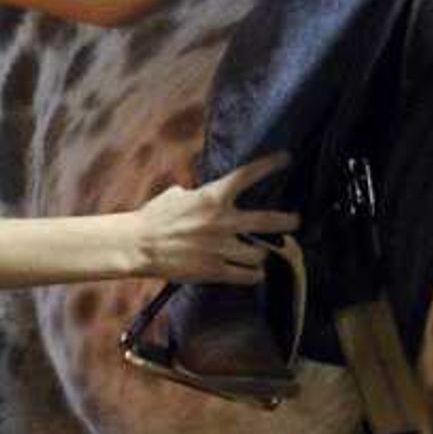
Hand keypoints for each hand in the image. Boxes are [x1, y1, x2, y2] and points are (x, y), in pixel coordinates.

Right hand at [130, 153, 295, 281]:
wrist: (137, 245)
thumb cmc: (154, 217)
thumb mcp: (177, 195)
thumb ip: (199, 194)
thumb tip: (206, 193)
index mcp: (211, 197)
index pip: (247, 175)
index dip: (270, 165)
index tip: (286, 158)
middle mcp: (221, 221)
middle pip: (268, 220)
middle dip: (288, 221)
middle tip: (295, 221)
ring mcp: (219, 247)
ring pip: (259, 253)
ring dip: (263, 254)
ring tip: (262, 253)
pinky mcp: (214, 270)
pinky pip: (247, 275)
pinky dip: (254, 274)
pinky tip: (255, 273)